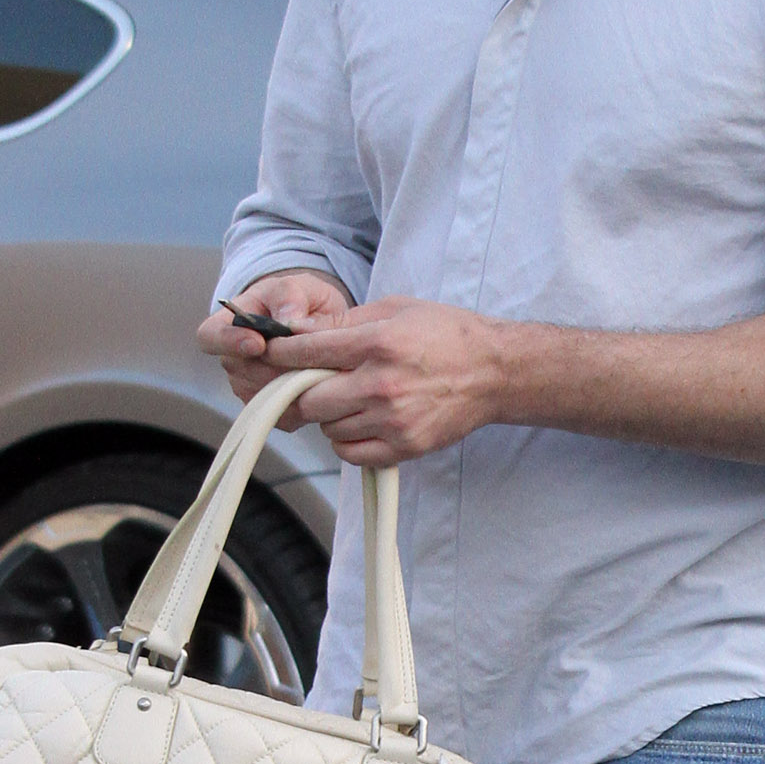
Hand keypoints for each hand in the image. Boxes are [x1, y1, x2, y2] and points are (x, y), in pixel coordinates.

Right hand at [197, 269, 352, 405]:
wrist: (316, 326)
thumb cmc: (297, 302)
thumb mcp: (296, 287)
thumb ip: (289, 297)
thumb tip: (288, 319)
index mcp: (227, 325)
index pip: (209, 337)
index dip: (229, 342)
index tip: (258, 343)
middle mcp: (233, 362)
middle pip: (243, 371)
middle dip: (278, 366)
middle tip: (312, 355)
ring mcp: (250, 389)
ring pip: (268, 395)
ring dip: (295, 382)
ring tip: (324, 364)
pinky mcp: (272, 412)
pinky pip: (286, 413)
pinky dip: (307, 400)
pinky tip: (324, 382)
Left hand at [264, 298, 509, 464]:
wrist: (494, 372)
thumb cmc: (445, 334)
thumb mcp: (395, 310)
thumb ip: (345, 322)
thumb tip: (297, 331)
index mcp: (379, 343)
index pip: (309, 352)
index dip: (281, 353)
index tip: (270, 353)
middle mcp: (383, 384)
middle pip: (310, 399)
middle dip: (304, 390)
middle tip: (315, 382)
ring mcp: (394, 420)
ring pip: (328, 428)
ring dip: (328, 415)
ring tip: (348, 399)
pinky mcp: (405, 446)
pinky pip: (351, 453)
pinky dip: (346, 440)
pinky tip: (359, 422)